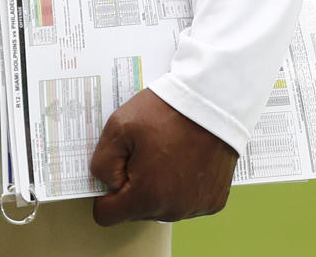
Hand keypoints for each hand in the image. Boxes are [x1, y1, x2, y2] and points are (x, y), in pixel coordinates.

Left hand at [90, 88, 238, 225]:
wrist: (214, 100)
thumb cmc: (167, 111)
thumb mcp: (119, 126)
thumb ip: (102, 163)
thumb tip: (107, 184)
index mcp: (146, 197)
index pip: (107, 215)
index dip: (105, 192)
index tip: (115, 170)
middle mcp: (172, 210)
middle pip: (136, 210)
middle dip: (134, 185)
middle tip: (145, 150)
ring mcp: (195, 207)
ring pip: (161, 206)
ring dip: (159, 185)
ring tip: (168, 150)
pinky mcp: (213, 200)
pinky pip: (186, 200)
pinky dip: (182, 184)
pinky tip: (186, 157)